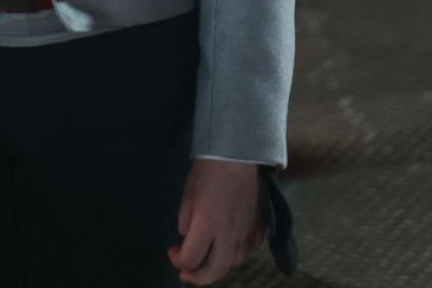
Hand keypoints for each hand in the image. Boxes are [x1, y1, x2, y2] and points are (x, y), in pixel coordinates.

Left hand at [169, 159, 265, 285]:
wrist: (238, 154)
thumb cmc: (209, 171)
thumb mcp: (188, 195)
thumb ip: (187, 222)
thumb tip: (188, 238)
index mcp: (207, 224)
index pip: (191, 259)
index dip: (177, 261)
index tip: (172, 250)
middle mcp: (229, 234)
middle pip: (215, 271)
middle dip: (198, 277)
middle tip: (188, 273)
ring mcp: (247, 232)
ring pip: (233, 262)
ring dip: (217, 264)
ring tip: (207, 255)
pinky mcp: (259, 227)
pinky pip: (248, 250)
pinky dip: (236, 253)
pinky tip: (228, 244)